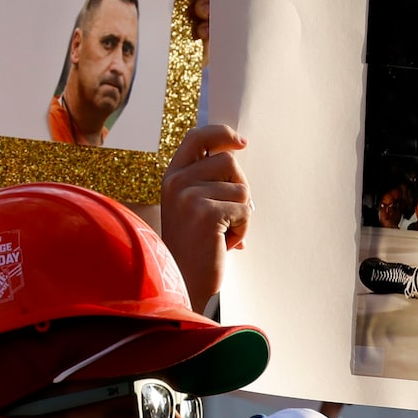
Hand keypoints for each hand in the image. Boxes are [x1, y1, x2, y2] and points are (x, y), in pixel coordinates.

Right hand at [160, 123, 249, 312]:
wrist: (182, 283)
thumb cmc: (194, 248)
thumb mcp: (193, 207)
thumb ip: (208, 181)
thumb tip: (238, 150)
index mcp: (172, 177)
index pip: (197, 136)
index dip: (222, 133)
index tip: (241, 143)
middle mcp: (176, 182)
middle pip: (229, 161)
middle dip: (239, 188)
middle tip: (227, 217)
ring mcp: (189, 196)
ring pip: (242, 188)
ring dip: (241, 214)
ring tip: (222, 234)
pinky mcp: (206, 213)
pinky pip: (245, 210)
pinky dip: (242, 230)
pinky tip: (224, 244)